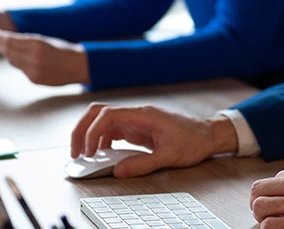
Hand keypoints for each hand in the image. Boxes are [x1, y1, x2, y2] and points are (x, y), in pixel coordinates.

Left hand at [0, 29, 89, 85]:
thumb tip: (9, 40)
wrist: (79, 66)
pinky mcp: (34, 79)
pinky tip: (15, 56)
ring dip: (6, 53)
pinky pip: (20, 69)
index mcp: (37, 45)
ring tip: (1, 46)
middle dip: (0, 44)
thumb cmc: (65, 51)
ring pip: (12, 61)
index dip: (0, 37)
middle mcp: (33, 59)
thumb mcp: (47, 40)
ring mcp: (33, 71)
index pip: (11, 41)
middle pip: (9, 51)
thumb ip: (28, 41)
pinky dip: (16, 62)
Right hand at [69, 104, 238, 176]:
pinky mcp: (138, 128)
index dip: (92, 131)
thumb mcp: (169, 156)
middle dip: (82, 129)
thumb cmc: (193, 141)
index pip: (108, 115)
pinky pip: (113, 130)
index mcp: (143, 115)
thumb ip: (143, 164)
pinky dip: (101, 140)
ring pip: (103, 120)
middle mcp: (137, 114)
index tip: (87, 150)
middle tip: (75, 152)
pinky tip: (101, 154)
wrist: (208, 134)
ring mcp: (136, 120)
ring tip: (84, 156)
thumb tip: (118, 171)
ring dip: (90, 135)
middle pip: (99, 113)